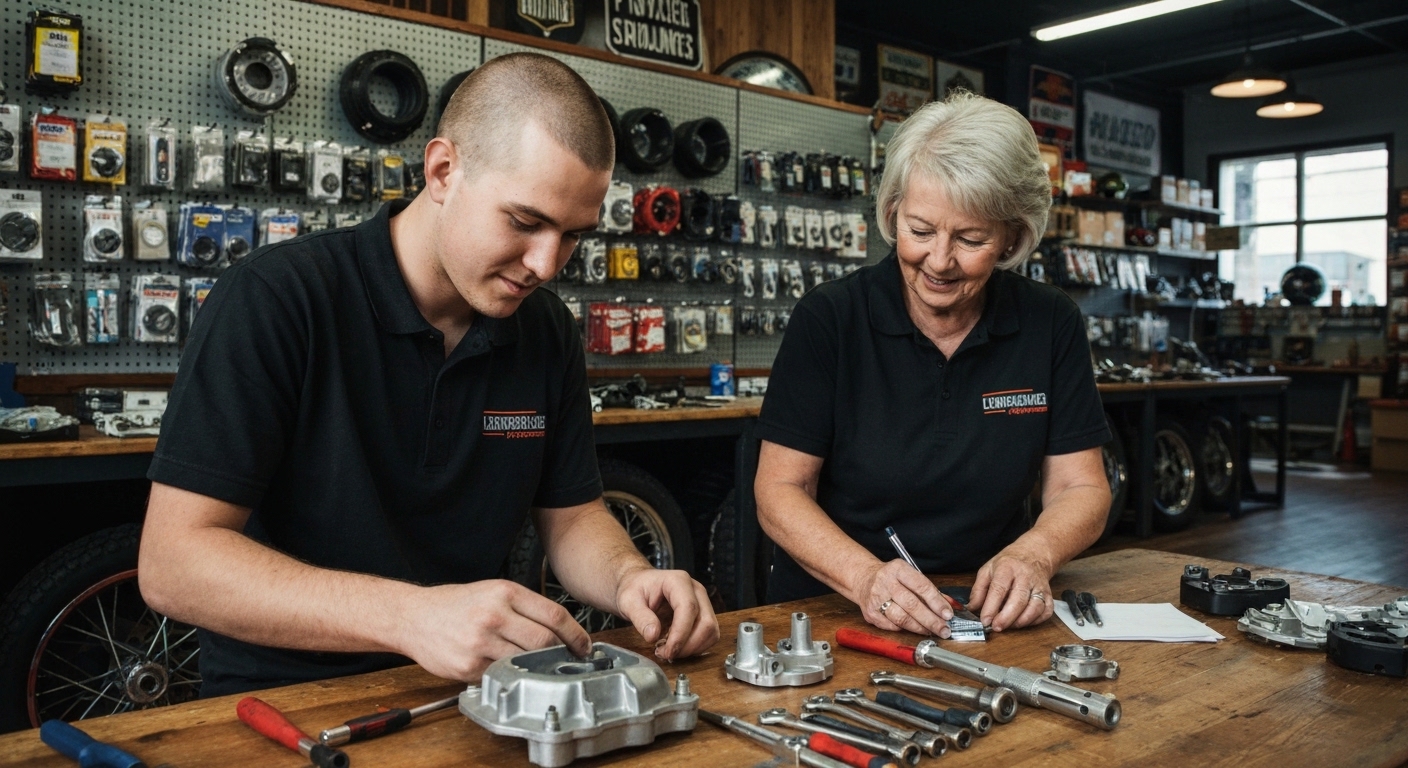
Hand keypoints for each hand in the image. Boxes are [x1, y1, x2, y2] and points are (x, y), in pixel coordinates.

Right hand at [399, 579, 590, 680]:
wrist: (414, 616)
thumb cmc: (456, 604)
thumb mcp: (493, 591)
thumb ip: (525, 607)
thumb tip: (562, 629)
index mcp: (504, 593)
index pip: (555, 615)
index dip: (576, 635)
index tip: (584, 646)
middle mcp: (494, 615)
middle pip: (545, 642)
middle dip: (561, 654)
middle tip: (566, 660)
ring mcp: (480, 642)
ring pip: (526, 662)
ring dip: (537, 668)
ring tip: (538, 666)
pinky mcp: (468, 666)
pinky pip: (501, 676)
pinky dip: (509, 676)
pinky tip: (507, 670)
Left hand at [613, 567, 718, 660]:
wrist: (639, 584)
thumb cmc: (635, 588)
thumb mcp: (629, 601)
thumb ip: (640, 617)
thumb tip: (653, 635)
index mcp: (678, 581)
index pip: (689, 608)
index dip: (681, 634)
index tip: (667, 650)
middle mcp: (695, 590)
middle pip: (706, 622)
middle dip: (688, 645)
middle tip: (666, 654)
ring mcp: (702, 602)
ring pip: (711, 632)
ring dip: (693, 648)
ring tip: (670, 650)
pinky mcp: (703, 615)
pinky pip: (709, 636)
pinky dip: (695, 647)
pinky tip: (677, 647)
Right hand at [855, 559, 952, 637]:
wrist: (863, 578)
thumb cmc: (891, 578)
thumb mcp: (909, 575)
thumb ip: (928, 590)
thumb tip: (949, 606)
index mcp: (898, 569)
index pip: (921, 586)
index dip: (937, 602)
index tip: (948, 614)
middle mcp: (885, 582)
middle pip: (912, 605)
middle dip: (931, 620)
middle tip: (944, 629)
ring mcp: (876, 598)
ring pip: (902, 618)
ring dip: (920, 627)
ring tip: (931, 631)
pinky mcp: (870, 613)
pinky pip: (892, 626)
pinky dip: (905, 629)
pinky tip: (913, 628)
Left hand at [968, 548, 1054, 631]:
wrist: (1033, 554)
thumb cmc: (1009, 563)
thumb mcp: (988, 570)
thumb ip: (978, 589)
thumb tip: (972, 608)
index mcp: (1007, 568)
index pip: (999, 589)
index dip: (991, 607)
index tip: (985, 620)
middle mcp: (1025, 576)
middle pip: (1018, 600)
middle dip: (1006, 618)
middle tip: (996, 627)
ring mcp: (1039, 586)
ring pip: (1035, 607)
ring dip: (1021, 621)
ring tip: (1009, 626)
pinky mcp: (1048, 594)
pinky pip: (1046, 611)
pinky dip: (1036, 621)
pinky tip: (1024, 622)